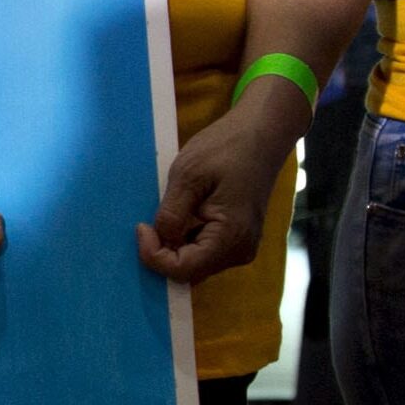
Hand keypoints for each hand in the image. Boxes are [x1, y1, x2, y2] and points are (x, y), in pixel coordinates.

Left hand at [138, 84, 301, 286]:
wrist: (262, 133)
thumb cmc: (227, 148)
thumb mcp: (188, 175)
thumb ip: (171, 214)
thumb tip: (157, 241)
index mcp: (231, 238)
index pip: (182, 269)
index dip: (153, 255)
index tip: (142, 227)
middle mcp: (240, 251)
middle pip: (189, 271)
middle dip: (162, 253)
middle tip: (147, 223)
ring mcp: (241, 246)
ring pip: (195, 263)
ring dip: (173, 246)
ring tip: (164, 215)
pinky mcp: (237, 238)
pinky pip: (204, 251)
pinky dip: (185, 240)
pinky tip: (179, 216)